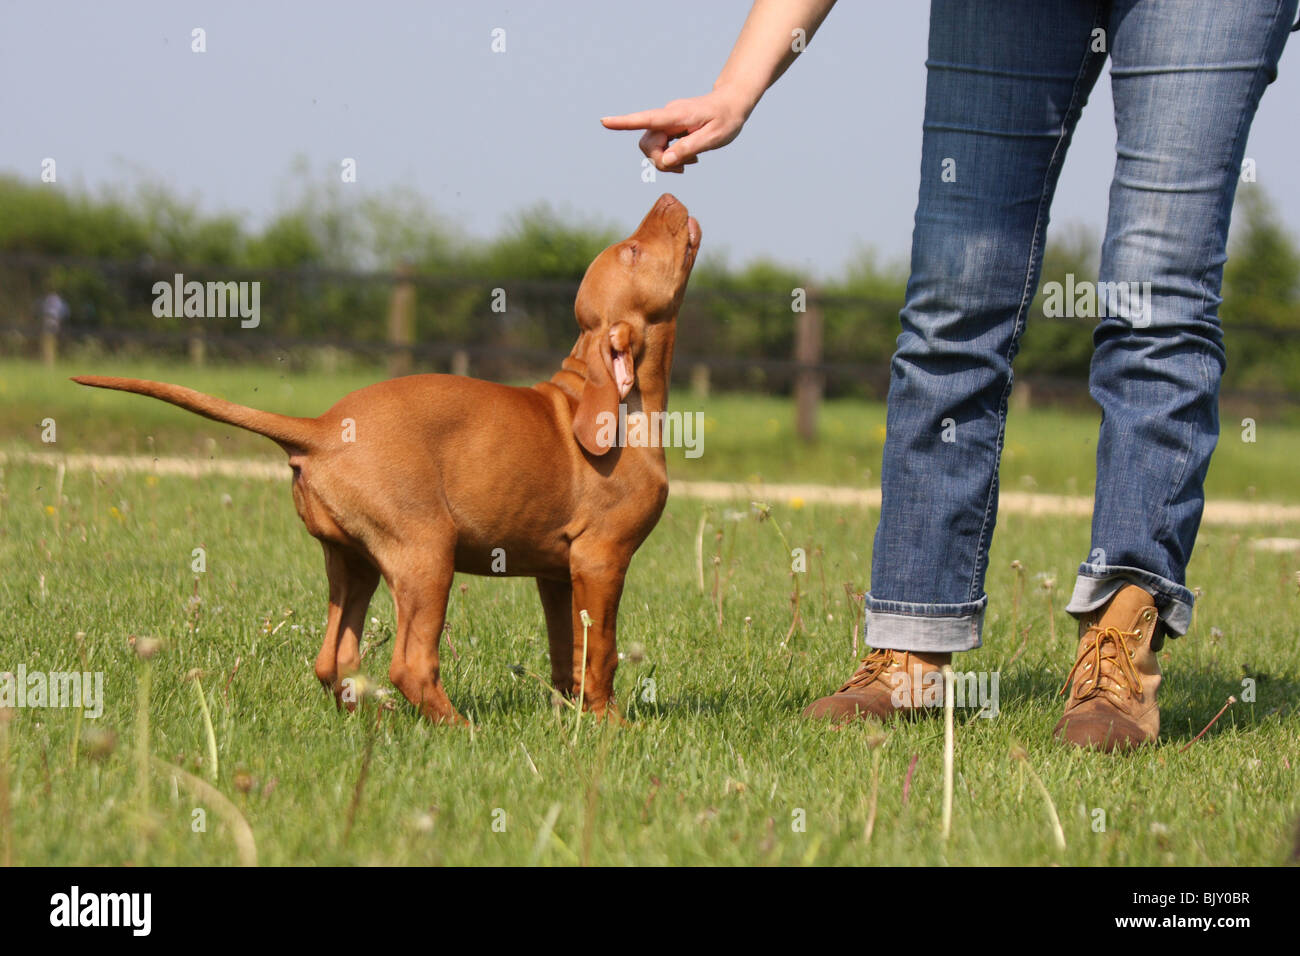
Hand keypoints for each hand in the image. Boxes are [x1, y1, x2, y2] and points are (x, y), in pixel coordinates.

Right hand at [602, 89, 751, 173]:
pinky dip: (670, 156)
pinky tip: (689, 157)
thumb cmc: (726, 119)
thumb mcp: (713, 138)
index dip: (624, 123)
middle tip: (684, 167)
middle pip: (647, 143)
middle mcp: (667, 116)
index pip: (646, 119)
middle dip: (660, 160)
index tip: (604, 122)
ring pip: (652, 147)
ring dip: (666, 160)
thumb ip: (689, 148)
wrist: (733, 103)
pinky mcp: (670, 126)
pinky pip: (661, 145)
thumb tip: (666, 160)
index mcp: (676, 115)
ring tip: (691, 162)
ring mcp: (667, 121)